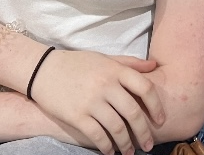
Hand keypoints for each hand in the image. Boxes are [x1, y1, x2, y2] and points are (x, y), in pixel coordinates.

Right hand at [28, 50, 164, 154]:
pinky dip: (107, 147)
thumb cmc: (77, 64)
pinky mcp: (76, 115)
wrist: (43, 70)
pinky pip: (97, 136)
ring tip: (130, 152)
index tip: (160, 120)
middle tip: (148, 145)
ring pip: (117, 128)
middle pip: (133, 112)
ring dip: (126, 144)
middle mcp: (105, 85)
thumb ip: (129, 63)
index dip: (156, 106)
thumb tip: (154, 67)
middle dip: (144, 132)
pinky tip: (110, 152)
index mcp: (115, 70)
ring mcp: (91, 101)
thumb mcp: (104, 59)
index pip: (145, 88)